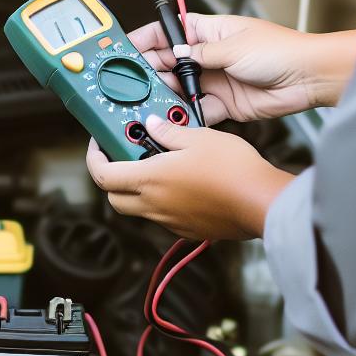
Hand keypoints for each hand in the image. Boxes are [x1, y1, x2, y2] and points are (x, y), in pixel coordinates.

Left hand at [86, 122, 295, 239]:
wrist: (262, 202)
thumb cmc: (233, 169)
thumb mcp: (199, 137)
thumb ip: (169, 132)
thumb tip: (153, 126)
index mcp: (151, 180)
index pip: (104, 176)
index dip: (94, 161)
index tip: (98, 147)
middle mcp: (155, 205)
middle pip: (115, 198)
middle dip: (112, 179)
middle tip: (123, 160)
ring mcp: (170, 221)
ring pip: (139, 209)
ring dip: (138, 191)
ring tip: (157, 168)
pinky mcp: (188, 230)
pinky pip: (163, 217)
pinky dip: (162, 202)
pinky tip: (181, 186)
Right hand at [128, 14, 355, 123]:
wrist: (309, 78)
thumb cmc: (281, 51)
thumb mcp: (234, 47)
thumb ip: (200, 54)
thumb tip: (175, 53)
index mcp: (211, 31)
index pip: (170, 31)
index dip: (147, 38)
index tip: (126, 48)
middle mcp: (210, 55)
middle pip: (170, 63)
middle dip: (152, 72)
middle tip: (133, 83)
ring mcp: (216, 79)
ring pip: (181, 88)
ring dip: (168, 96)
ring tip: (151, 104)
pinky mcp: (224, 103)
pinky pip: (197, 110)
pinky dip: (186, 116)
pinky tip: (176, 120)